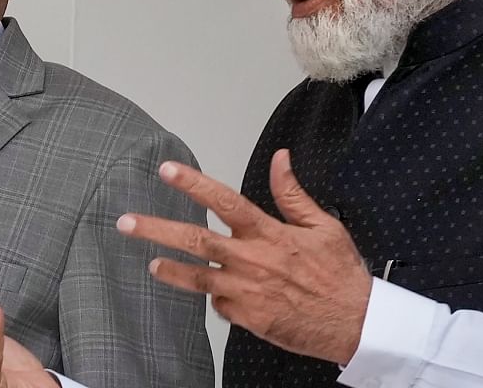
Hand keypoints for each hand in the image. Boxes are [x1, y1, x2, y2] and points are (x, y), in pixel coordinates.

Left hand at [116, 149, 371, 364]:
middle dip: (156, 230)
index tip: (166, 170)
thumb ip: (293, 194)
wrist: (357, 324)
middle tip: (126, 222)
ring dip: (171, 270)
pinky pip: (220, 305)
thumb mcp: (324, 226)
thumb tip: (280, 158)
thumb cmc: (341, 274)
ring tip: (150, 263)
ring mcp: (246, 291)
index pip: (224, 201)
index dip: (193, 184)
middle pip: (195, 240)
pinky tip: (215, 293)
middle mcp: (252, 260)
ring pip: (197, 278)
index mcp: (269, 233)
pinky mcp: (248, 318)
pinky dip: (215, 297)